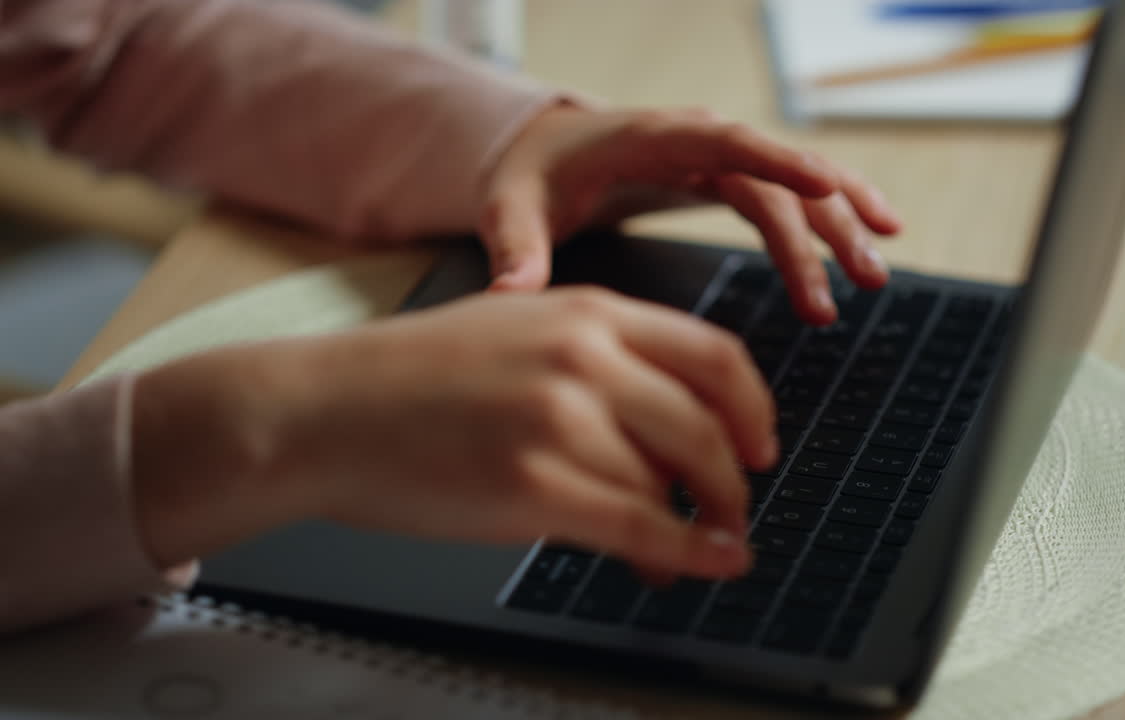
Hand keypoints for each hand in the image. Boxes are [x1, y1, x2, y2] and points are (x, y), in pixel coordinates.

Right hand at [131, 288, 775, 579]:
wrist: (324, 410)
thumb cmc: (413, 377)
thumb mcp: (520, 329)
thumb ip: (602, 360)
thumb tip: (671, 428)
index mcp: (589, 312)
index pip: (716, 355)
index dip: (754, 409)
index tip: (760, 445)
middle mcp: (585, 357)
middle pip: (709, 425)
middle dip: (737, 479)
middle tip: (737, 507)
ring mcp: (560, 419)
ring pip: (670, 482)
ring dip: (697, 524)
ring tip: (686, 546)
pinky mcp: (533, 485)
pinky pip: (642, 526)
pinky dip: (687, 553)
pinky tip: (700, 564)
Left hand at [479, 105, 901, 324]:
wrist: (545, 150)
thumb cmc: (533, 173)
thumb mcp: (511, 206)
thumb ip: (515, 247)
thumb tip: (511, 297)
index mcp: (650, 137)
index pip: (725, 142)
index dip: (778, 162)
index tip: (824, 189)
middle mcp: (697, 139)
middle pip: (775, 175)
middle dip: (822, 224)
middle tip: (856, 279)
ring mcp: (719, 157)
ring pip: (795, 186)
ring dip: (840, 225)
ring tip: (876, 275)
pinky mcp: (729, 176)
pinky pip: (791, 193)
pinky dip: (833, 213)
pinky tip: (872, 237)